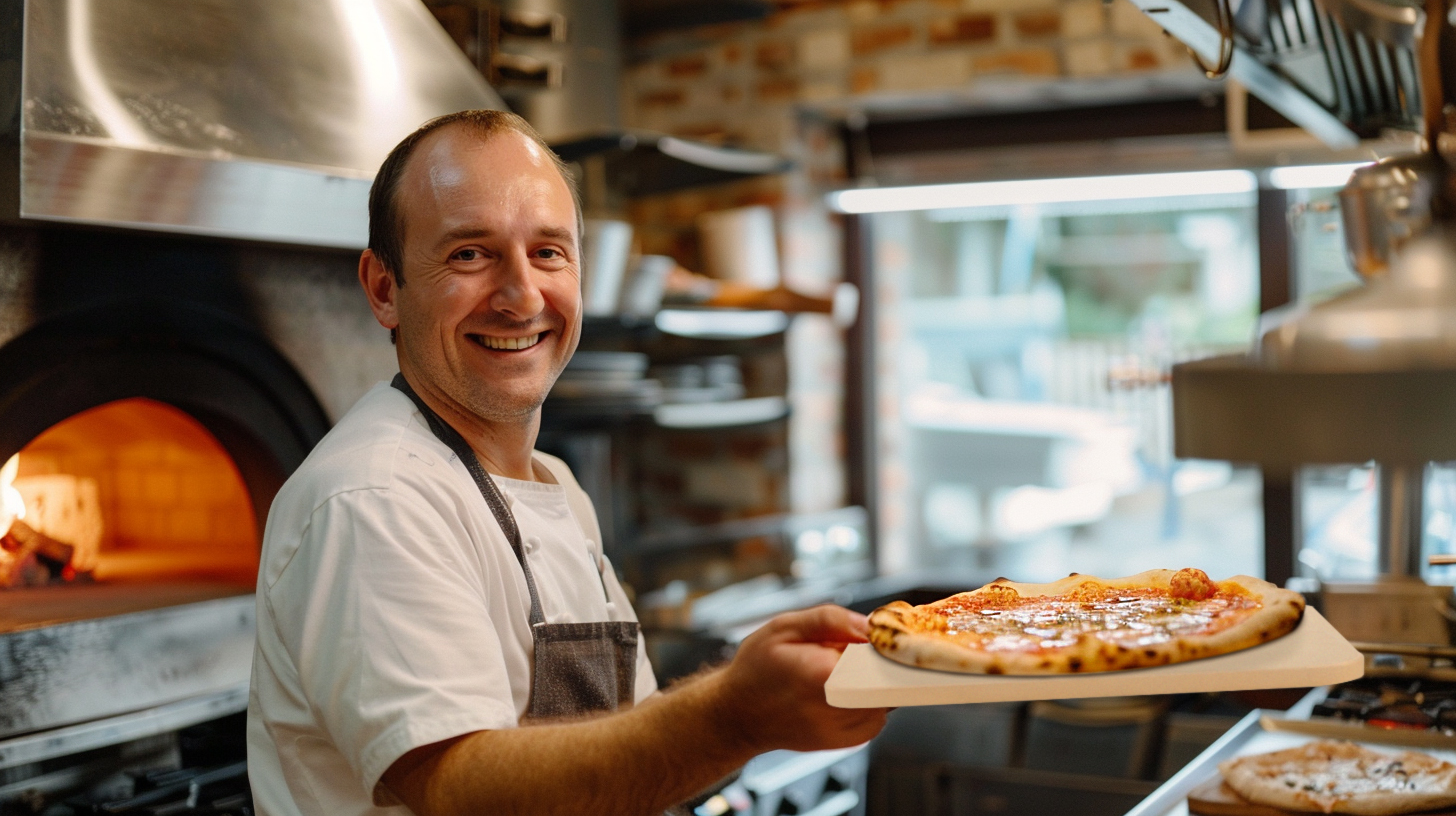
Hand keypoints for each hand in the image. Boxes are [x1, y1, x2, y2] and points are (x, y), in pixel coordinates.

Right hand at [714, 605, 888, 753]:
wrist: (737, 716)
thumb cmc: (755, 670)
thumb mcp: (783, 627)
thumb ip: (830, 619)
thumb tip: (869, 625)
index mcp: (822, 673)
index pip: (880, 657)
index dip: (880, 644)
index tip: (870, 637)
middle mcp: (837, 706)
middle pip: (887, 677)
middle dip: (876, 662)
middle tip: (849, 653)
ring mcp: (844, 729)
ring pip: (885, 697)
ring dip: (870, 681)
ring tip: (836, 673)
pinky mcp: (848, 742)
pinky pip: (877, 716)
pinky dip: (867, 701)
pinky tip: (840, 692)